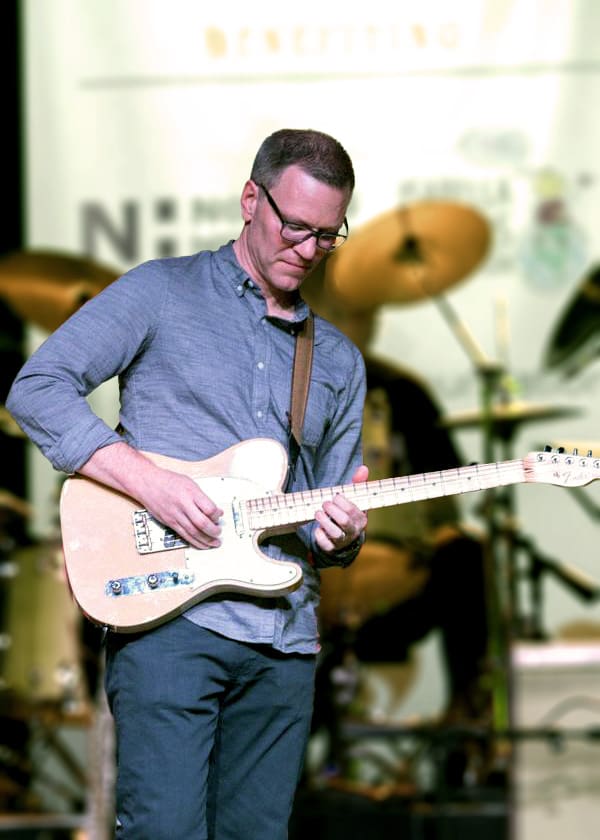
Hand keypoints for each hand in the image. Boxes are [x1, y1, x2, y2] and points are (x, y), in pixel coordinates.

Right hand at [79, 441, 222, 549]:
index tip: (220, 515)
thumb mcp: (189, 483)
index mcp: (190, 492)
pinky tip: (202, 544)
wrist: (147, 483)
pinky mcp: (169, 522)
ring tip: (214, 543)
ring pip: (193, 532)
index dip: (217, 515)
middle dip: (213, 531)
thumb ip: (202, 497)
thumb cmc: (168, 481)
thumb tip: (215, 511)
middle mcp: (183, 504)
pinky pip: (184, 535)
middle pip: (201, 523)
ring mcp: (175, 515)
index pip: (208, 508)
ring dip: (206, 540)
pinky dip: (195, 542)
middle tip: (219, 532)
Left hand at [314, 464, 368, 553]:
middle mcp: (353, 530)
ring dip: (324, 522)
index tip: (335, 496)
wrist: (344, 535)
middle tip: (325, 503)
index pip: (353, 510)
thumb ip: (358, 483)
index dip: (342, 502)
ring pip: (335, 534)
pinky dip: (320, 537)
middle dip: (332, 510)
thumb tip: (364, 468)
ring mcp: (343, 540)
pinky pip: (326, 545)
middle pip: (344, 521)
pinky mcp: (331, 548)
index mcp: (360, 518)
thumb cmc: (348, 512)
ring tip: (318, 513)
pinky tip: (317, 529)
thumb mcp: (353, 498)